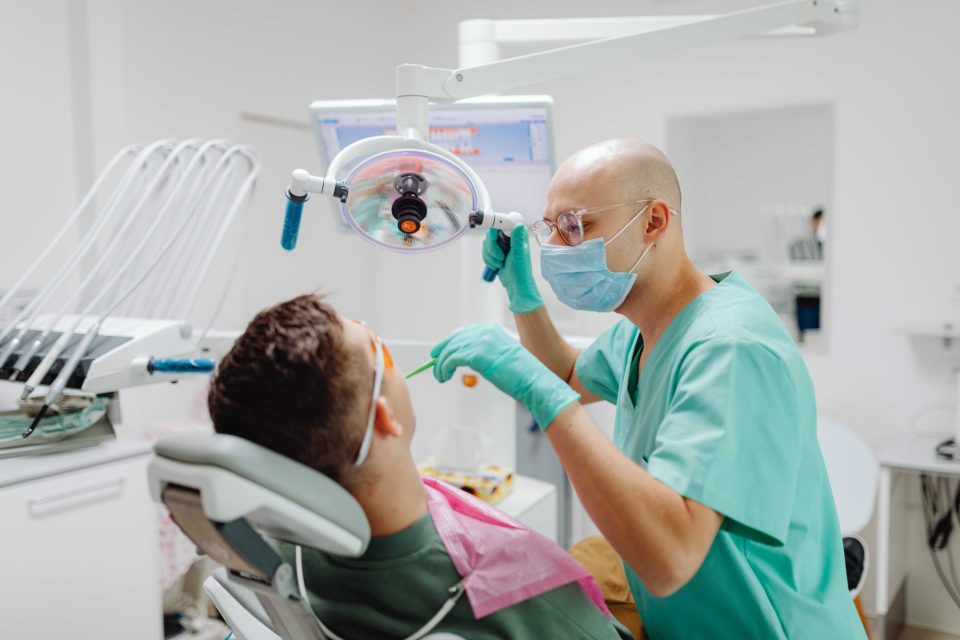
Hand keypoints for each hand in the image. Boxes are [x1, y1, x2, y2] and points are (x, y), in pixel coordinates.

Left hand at [431, 324, 578, 428]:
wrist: (532, 380)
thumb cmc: (520, 374)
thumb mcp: (500, 357)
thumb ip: (484, 353)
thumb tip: (466, 358)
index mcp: (491, 330)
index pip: (463, 333)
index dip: (449, 343)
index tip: (440, 352)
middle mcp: (484, 332)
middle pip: (454, 340)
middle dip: (441, 353)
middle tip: (434, 365)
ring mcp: (480, 342)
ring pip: (450, 351)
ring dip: (441, 365)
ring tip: (440, 376)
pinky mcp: (476, 355)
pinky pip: (451, 360)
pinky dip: (444, 368)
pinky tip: (444, 377)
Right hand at [483, 226, 543, 313]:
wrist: (516, 284)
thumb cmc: (521, 271)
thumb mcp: (519, 254)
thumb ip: (518, 239)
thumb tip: (518, 225)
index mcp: (516, 234)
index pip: (501, 223)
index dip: (495, 229)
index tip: (494, 238)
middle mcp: (509, 237)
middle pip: (491, 234)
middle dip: (492, 248)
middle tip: (501, 257)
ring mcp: (501, 244)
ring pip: (486, 243)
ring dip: (490, 256)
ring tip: (500, 263)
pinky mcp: (495, 251)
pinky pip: (484, 251)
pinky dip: (488, 259)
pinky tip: (496, 265)